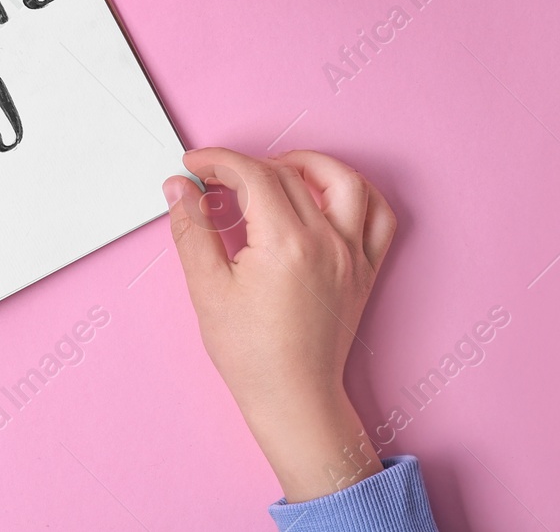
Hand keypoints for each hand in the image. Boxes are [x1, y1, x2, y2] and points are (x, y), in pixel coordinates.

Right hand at [163, 148, 396, 501]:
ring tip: (277, 171)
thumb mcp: (207, 289)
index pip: (253, 175)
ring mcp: (352, 255)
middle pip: (288, 174)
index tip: (196, 166)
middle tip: (217, 181)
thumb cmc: (251, 355)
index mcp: (285, 244)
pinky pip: (379, 216)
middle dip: (247, 166)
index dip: (219, 162)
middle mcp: (326, 242)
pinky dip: (359, 194)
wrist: (293, 397)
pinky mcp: (365, 269)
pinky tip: (329, 196)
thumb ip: (192, 231)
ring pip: (345, 182)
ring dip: (309, 165)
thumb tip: (180, 188)